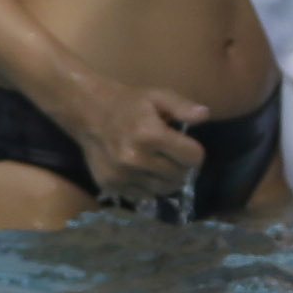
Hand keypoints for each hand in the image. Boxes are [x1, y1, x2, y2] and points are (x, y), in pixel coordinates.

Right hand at [52, 70, 212, 203]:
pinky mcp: (112, 186)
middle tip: (172, 154)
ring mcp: (122, 176)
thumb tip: (205, 115)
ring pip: (164, 190)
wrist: (87, 112)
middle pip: (180, 176)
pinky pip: (144, 196)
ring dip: (167, 179)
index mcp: (151, 135)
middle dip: (181, 166)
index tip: (186, 146)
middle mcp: (136, 159)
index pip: (193, 158)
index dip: (193, 151)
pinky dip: (148, 186)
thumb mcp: (157, 96)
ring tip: (159, 163)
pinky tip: (141, 170)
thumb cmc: (128, 103)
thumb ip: (182, 106)